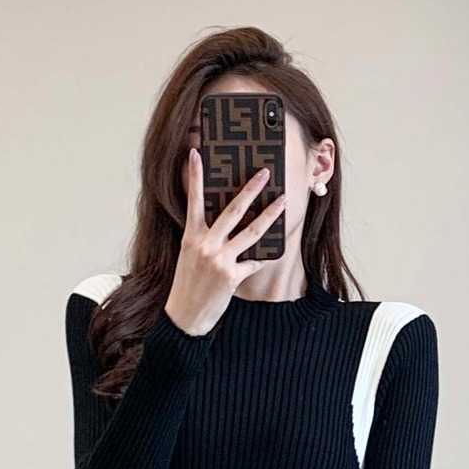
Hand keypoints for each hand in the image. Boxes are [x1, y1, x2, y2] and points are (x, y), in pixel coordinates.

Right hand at [165, 147, 287, 335]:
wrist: (185, 315)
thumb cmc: (188, 283)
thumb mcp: (190, 255)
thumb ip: (205, 236)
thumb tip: (226, 221)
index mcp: (191, 236)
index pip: (193, 200)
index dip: (194, 176)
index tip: (196, 153)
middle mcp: (205, 244)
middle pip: (233, 210)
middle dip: (250, 188)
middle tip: (264, 172)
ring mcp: (220, 260)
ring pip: (252, 231)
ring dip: (271, 214)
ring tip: (283, 200)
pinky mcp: (232, 276)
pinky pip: (255, 261)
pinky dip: (264, 256)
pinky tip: (273, 249)